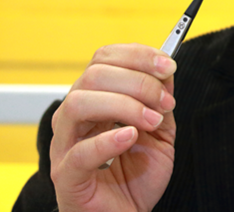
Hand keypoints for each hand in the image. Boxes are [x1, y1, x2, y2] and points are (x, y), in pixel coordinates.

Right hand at [50, 44, 177, 211]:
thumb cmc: (136, 178)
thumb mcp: (159, 131)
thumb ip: (160, 100)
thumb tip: (166, 69)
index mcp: (93, 101)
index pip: (103, 59)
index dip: (137, 55)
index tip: (167, 65)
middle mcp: (73, 118)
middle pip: (93, 75)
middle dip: (138, 81)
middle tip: (165, 101)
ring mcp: (65, 146)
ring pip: (79, 104)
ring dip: (124, 105)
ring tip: (151, 122)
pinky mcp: (67, 176)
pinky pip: (79, 152)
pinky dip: (107, 140)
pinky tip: (130, 137)